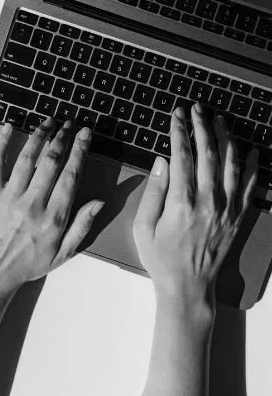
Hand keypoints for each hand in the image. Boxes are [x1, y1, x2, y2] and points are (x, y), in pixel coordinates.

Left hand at [0, 116, 103, 299]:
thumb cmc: (31, 263)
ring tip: (49, 121)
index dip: (79, 151)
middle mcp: (33, 203)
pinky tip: (9, 127)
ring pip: (27, 158)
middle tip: (70, 123)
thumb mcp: (64, 253)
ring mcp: (10, 197)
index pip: (70, 175)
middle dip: (62, 138)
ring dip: (39, 136)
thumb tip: (99, 201)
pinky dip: (1, 144)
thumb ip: (82, 226)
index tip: (85, 134)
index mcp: (54, 217)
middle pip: (51, 162)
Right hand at [133, 103, 258, 308]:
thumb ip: (153, 192)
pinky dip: (252, 166)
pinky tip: (252, 150)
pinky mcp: (238, 217)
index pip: (182, 156)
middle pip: (208, 154)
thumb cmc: (161, 258)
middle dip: (202, 126)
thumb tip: (162, 161)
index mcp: (181, 203)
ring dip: (226, 138)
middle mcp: (208, 202)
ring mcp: (227, 209)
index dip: (179, 131)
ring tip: (220, 120)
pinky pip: (249, 186)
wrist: (188, 287)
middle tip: (196, 109)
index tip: (176, 115)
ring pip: (231, 164)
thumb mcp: (143, 227)